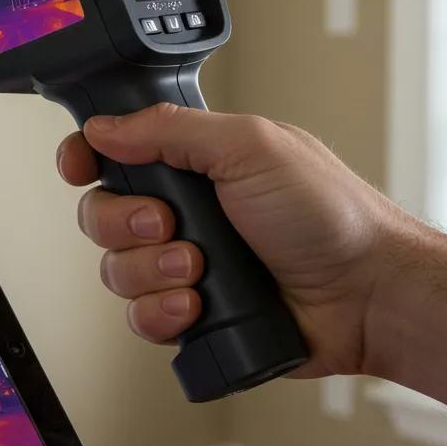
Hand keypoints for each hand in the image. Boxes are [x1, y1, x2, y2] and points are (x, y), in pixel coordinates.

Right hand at [57, 103, 446, 406]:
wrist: (366, 295)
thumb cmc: (330, 215)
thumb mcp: (250, 147)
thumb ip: (171, 130)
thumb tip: (105, 127)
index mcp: (192, 165)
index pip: (112, 154)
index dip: (85, 159)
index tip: (80, 165)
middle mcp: (180, 214)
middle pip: (100, 215)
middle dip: (124, 222)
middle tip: (168, 222)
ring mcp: (182, 266)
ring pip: (114, 270)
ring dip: (150, 270)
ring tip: (198, 268)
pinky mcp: (188, 314)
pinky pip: (139, 317)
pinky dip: (161, 312)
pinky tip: (195, 305)